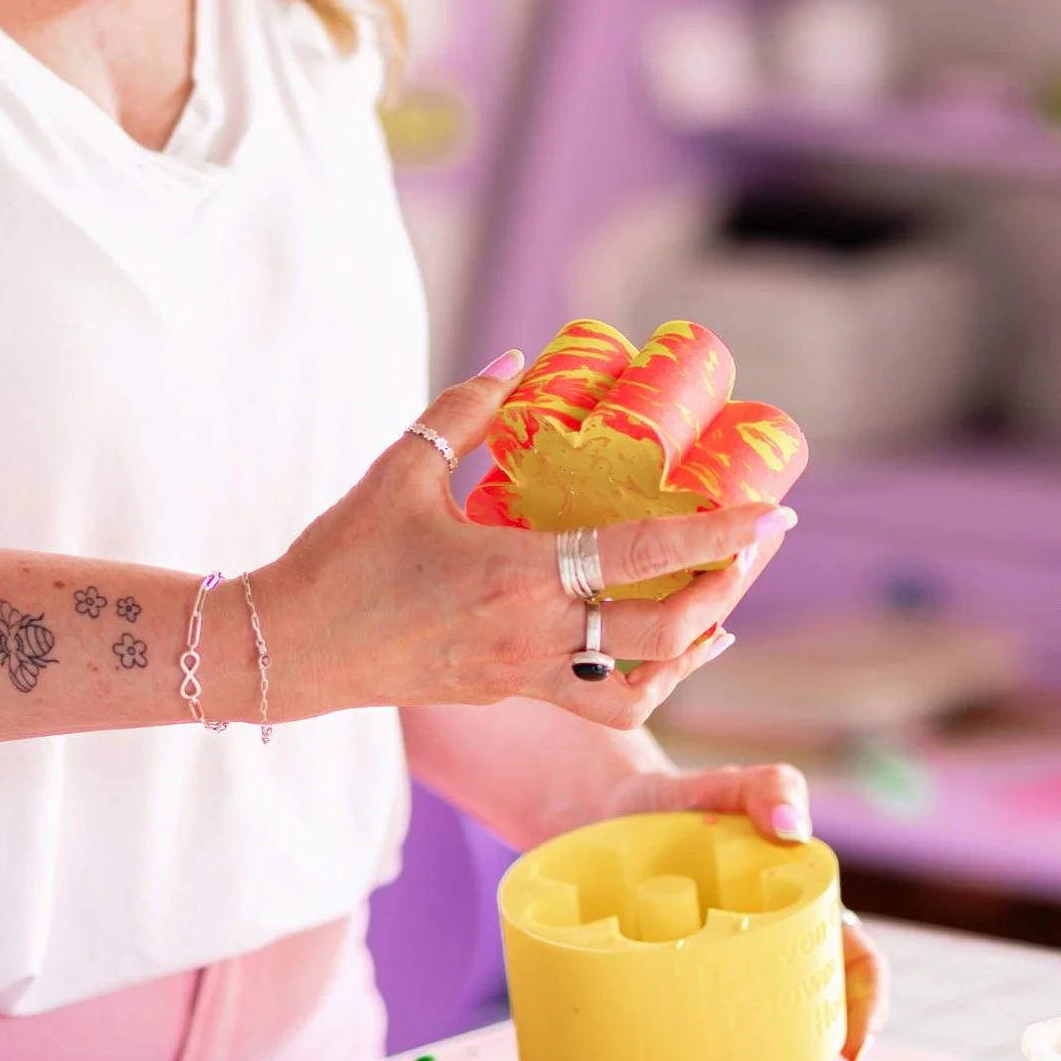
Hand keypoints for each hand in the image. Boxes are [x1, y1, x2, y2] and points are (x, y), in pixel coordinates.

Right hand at [259, 359, 794, 730]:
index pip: (642, 555)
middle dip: (727, 586)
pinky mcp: (512, 692)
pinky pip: (602, 698)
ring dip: (695, 643)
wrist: (289, 649)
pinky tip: (669, 646)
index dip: (717, 535)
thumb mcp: (400, 469)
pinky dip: (650, 678)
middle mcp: (533, 632)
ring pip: (644, 682)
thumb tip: (518, 362)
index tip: (771, 513)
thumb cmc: (340, 557)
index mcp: (516, 573)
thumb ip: (464, 412)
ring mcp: (525, 673)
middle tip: (757, 545)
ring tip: (724, 598)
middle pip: (666, 629)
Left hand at [598, 759, 889, 1060]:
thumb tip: (791, 828)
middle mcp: (767, 941)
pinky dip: (687, 1043)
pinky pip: (688, 1015)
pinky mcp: (668, 974)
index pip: (853, 959)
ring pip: (752, 1018)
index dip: (867, 1003)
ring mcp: (718, 961)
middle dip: (813, 1042)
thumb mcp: (724, 786)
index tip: (854, 1048)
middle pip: (811, 1001)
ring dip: (752, 1051)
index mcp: (800, 903)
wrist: (604, 811)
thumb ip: (765, 787)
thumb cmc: (682, 802)